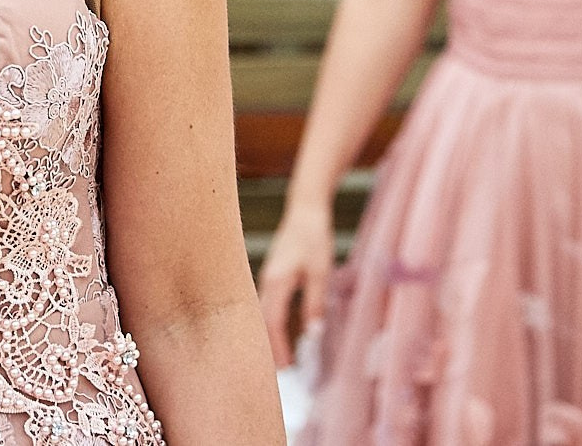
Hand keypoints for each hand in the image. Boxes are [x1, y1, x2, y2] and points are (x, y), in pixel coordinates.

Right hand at [256, 199, 333, 367]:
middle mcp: (266, 281)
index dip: (278, 347)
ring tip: (277, 359)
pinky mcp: (271, 275)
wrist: (305, 209)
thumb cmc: (313, 236)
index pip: (273, 323)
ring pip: (261, 314)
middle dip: (268, 347)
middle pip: (261, 322)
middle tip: (277, 372)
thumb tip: (313, 333)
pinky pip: (265, 305)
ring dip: (268, 336)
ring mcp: (266, 278)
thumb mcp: (320, 271)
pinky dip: (270, 322)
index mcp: (276, 281)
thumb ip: (315, 303)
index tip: (285, 368)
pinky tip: (277, 332)